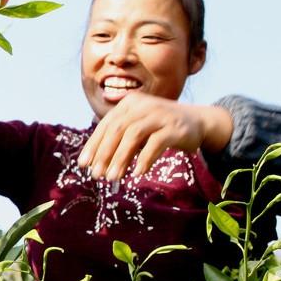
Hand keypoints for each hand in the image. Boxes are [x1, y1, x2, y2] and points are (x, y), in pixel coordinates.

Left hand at [77, 93, 232, 180]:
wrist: (197, 122)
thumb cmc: (159, 128)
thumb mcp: (137, 130)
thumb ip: (119, 142)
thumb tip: (96, 166)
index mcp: (129, 103)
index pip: (106, 125)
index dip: (93, 145)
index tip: (83, 165)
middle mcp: (142, 105)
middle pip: (117, 129)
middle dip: (104, 153)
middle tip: (96, 175)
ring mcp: (160, 114)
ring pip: (133, 135)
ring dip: (120, 158)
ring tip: (113, 177)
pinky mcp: (175, 127)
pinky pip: (156, 143)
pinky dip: (144, 159)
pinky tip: (137, 174)